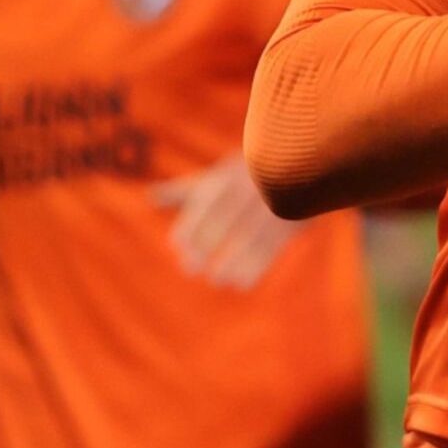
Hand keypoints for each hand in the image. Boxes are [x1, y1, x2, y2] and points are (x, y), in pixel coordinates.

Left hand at [151, 155, 301, 291]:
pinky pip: (273, 247)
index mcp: (230, 176)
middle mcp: (251, 188)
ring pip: (250, 238)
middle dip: (207, 246)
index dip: (192, 224)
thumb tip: (149, 196)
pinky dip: (256, 268)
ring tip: (217, 279)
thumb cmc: (245, 175)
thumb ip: (185, 190)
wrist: (298, 165)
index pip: (208, 202)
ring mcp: (273, 205)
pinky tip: (241, 283)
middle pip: (226, 220)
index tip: (180, 245)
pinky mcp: (292, 221)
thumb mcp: (217, 175)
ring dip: (232, 262)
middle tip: (190, 268)